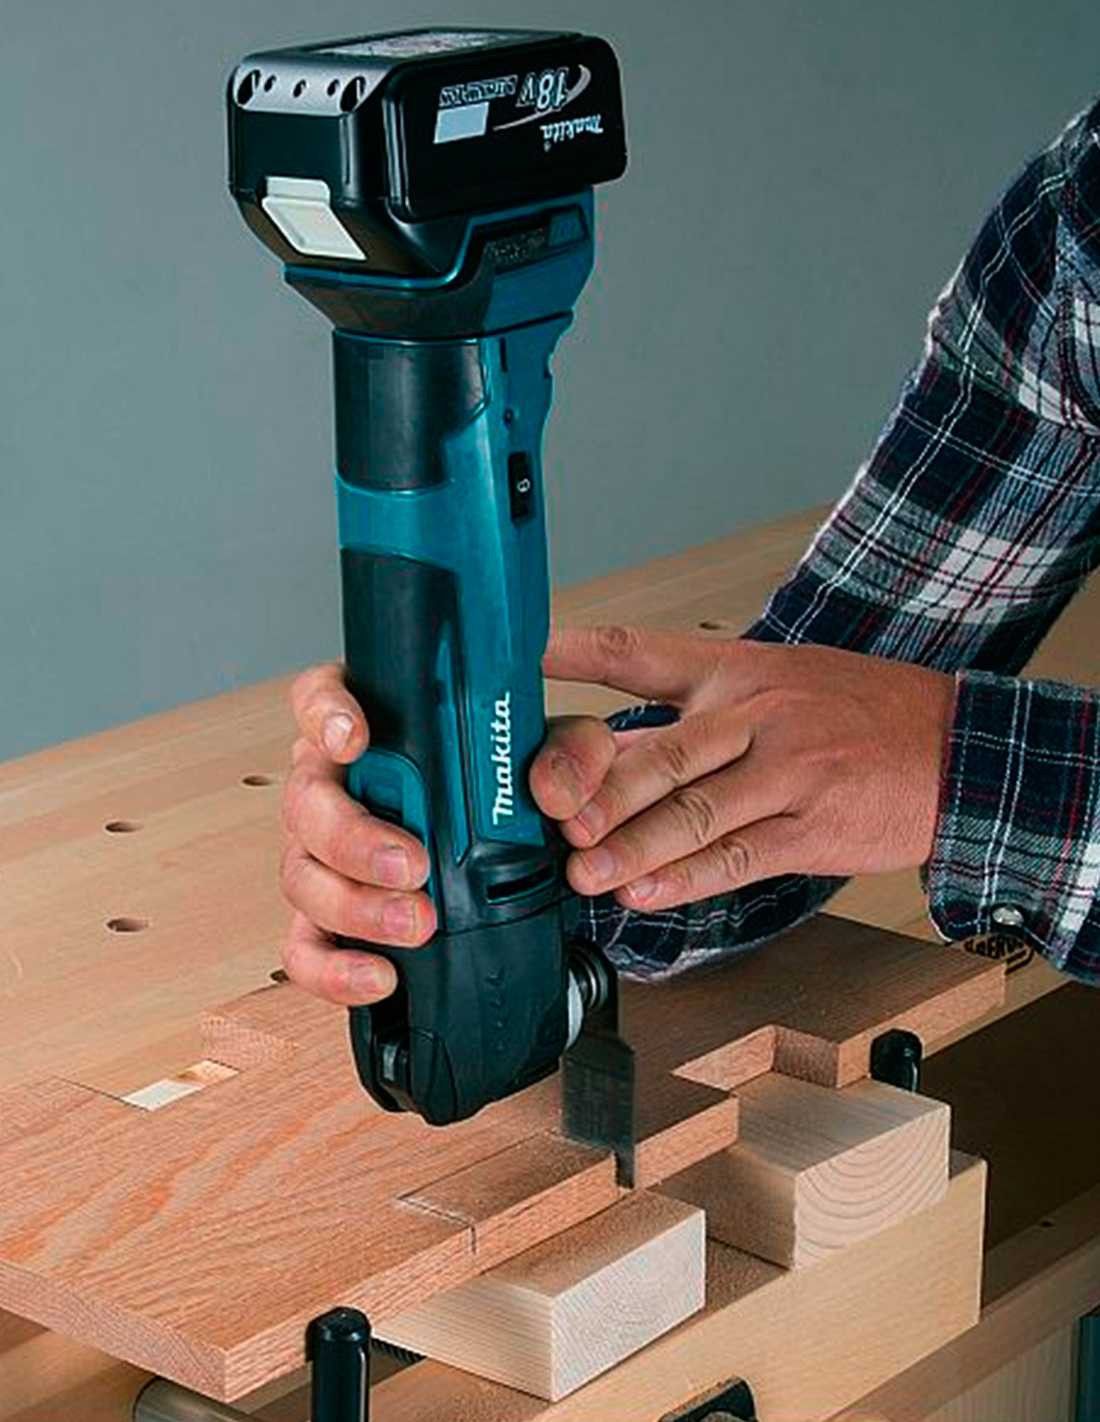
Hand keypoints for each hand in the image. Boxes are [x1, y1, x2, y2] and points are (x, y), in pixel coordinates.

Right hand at [279, 663, 615, 1005]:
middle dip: (355, 837)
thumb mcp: (552, 760)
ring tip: (417, 922)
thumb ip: (569, 754)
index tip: (354, 739)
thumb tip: (556, 789)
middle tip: (414, 862)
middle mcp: (336, 789)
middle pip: (308, 801)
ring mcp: (324, 857)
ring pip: (304, 876)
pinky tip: (380, 975)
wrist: (512, 855)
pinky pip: (309, 948)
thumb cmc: (508, 791)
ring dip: (357, 905)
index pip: (321, 700)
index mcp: (375, 731)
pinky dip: (337, 968)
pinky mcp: (328, 920)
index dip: (325, 715)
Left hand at [536, 627, 955, 912]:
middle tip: (553, 819)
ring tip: (584, 873)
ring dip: (633, 848)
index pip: (643, 652)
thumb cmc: (853, 712)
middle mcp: (757, 714)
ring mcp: (789, 773)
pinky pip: (741, 857)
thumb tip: (607, 748)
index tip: (523, 655)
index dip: (578, 651)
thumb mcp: (775, 681)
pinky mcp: (814, 828)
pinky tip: (647, 893)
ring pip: (697, 813)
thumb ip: (693, 710)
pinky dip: (689, 878)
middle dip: (602, 791)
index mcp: (737, 671)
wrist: (953, 745)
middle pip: (664, 752)